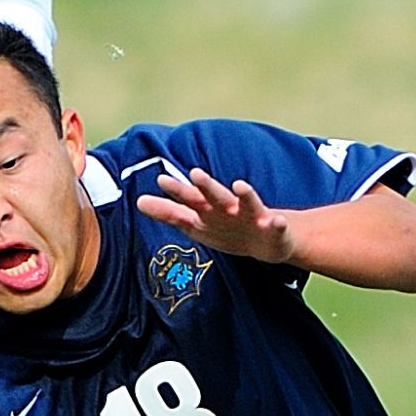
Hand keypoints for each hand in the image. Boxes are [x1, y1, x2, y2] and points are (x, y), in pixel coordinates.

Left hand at [140, 167, 295, 263]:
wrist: (264, 242)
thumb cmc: (224, 229)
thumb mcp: (196, 224)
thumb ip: (169, 213)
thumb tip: (138, 202)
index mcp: (210, 210)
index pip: (190, 200)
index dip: (176, 192)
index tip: (160, 180)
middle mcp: (230, 209)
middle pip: (216, 197)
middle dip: (206, 187)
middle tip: (195, 173)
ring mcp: (253, 217)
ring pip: (248, 205)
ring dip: (245, 195)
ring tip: (241, 184)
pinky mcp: (273, 229)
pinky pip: (276, 227)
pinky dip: (277, 224)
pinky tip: (277, 220)